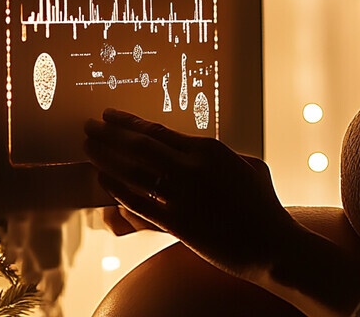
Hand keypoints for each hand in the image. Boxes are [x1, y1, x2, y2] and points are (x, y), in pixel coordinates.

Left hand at [83, 109, 297, 278]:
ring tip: (88, 148)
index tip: (110, 114)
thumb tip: (198, 152)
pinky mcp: (177, 223)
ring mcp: (182, 195)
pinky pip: (138, 203)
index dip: (128, 121)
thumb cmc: (263, 204)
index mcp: (209, 148)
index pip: (157, 130)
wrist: (272, 245)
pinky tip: (103, 181)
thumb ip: (219, 154)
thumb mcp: (248, 165)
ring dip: (105, 158)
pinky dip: (117, 190)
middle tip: (87, 126)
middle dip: (109, 134)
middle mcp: (191, 167)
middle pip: (138, 145)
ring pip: (132, 172)